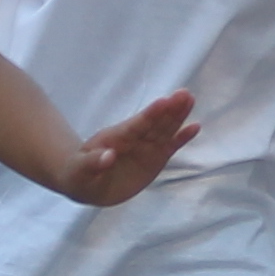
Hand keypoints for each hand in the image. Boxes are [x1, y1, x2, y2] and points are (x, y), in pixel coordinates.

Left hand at [60, 90, 198, 206]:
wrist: (88, 181)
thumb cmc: (80, 173)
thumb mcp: (79, 171)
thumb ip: (92, 163)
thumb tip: (107, 156)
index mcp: (115, 138)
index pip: (135, 125)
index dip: (150, 115)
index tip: (164, 101)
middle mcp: (134, 139)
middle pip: (154, 123)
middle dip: (169, 109)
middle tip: (184, 93)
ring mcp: (146, 147)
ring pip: (165, 130)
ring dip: (178, 116)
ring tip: (190, 99)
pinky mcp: (155, 158)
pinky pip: (170, 146)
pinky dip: (182, 138)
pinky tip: (195, 127)